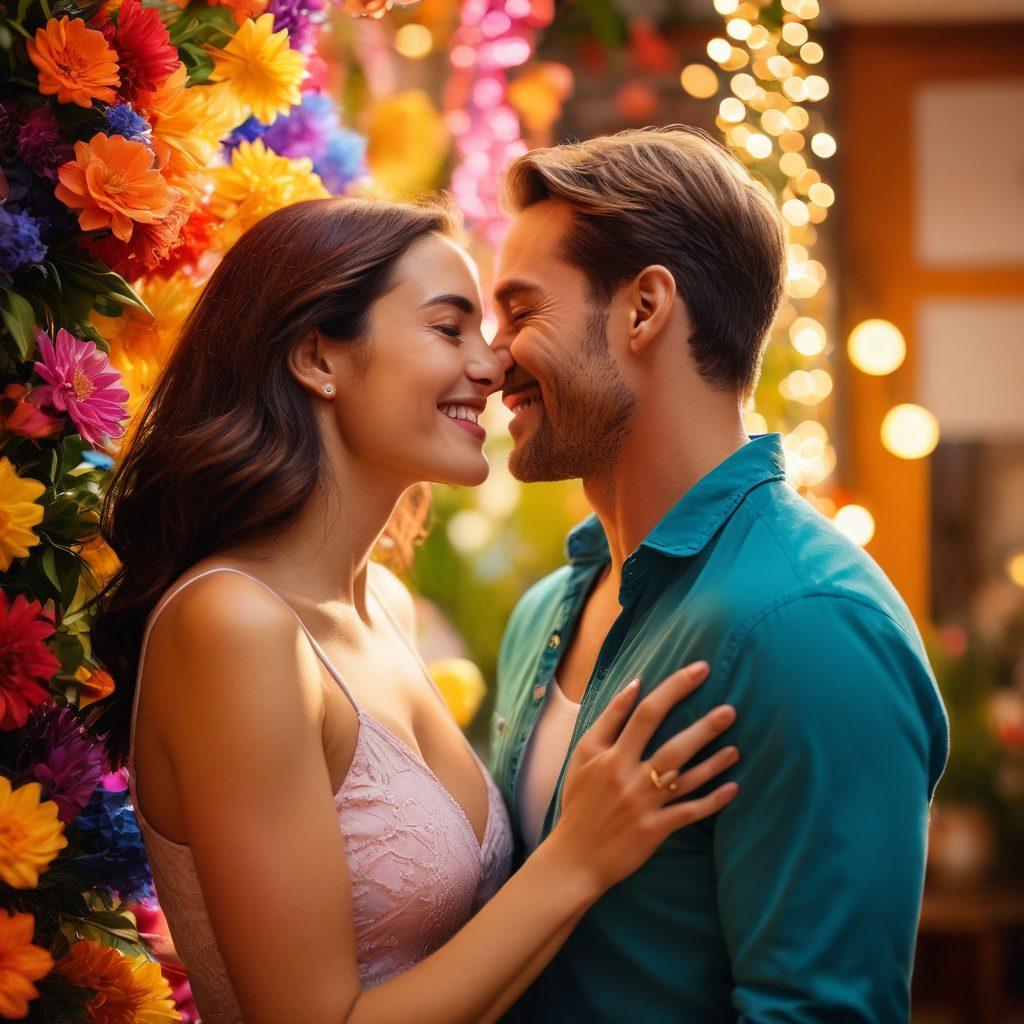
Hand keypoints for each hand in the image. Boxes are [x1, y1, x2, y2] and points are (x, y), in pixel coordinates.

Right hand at [549, 662, 738, 893]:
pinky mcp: (654, 830)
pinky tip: (733, 787)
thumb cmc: (580, 799)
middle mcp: (629, 777)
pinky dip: (712, 801)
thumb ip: (609, 718)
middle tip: (731, 710)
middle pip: (672, 745)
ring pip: (685, 779)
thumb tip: (636, 684)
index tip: (700, 669)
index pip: (646, 713)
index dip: (674, 688)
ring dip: (713, 762)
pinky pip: (689, 813)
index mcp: (611, 754)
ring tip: (736, 748)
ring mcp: (644, 805)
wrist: (575, 855)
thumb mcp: (584, 753)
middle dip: (703, 726)